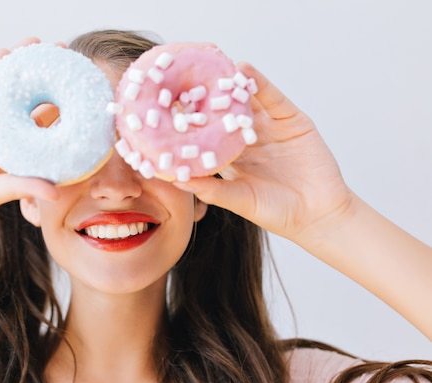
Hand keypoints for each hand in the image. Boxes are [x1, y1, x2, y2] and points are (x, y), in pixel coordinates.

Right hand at [0, 38, 58, 245]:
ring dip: (13, 62)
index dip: (60, 103)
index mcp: (10, 148)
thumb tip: (57, 193)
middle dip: (40, 74)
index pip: (40, 120)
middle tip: (62, 52)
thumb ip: (22, 186)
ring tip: (35, 46)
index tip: (82, 89)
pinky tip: (1, 57)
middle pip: (20, 95)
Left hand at [175, 62, 353, 243]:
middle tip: (184, 75)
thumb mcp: (239, 200)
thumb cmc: (276, 213)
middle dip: (207, 95)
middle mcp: (248, 139)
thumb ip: (212, 189)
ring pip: (247, 101)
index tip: (168, 107)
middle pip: (225, 112)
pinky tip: (244, 69)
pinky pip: (273, 98)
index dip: (190, 121)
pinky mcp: (291, 120)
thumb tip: (178, 180)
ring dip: (231, 82)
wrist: (318, 214)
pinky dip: (260, 83)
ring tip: (212, 63)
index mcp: (231, 157)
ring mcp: (270, 127)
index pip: (207, 134)